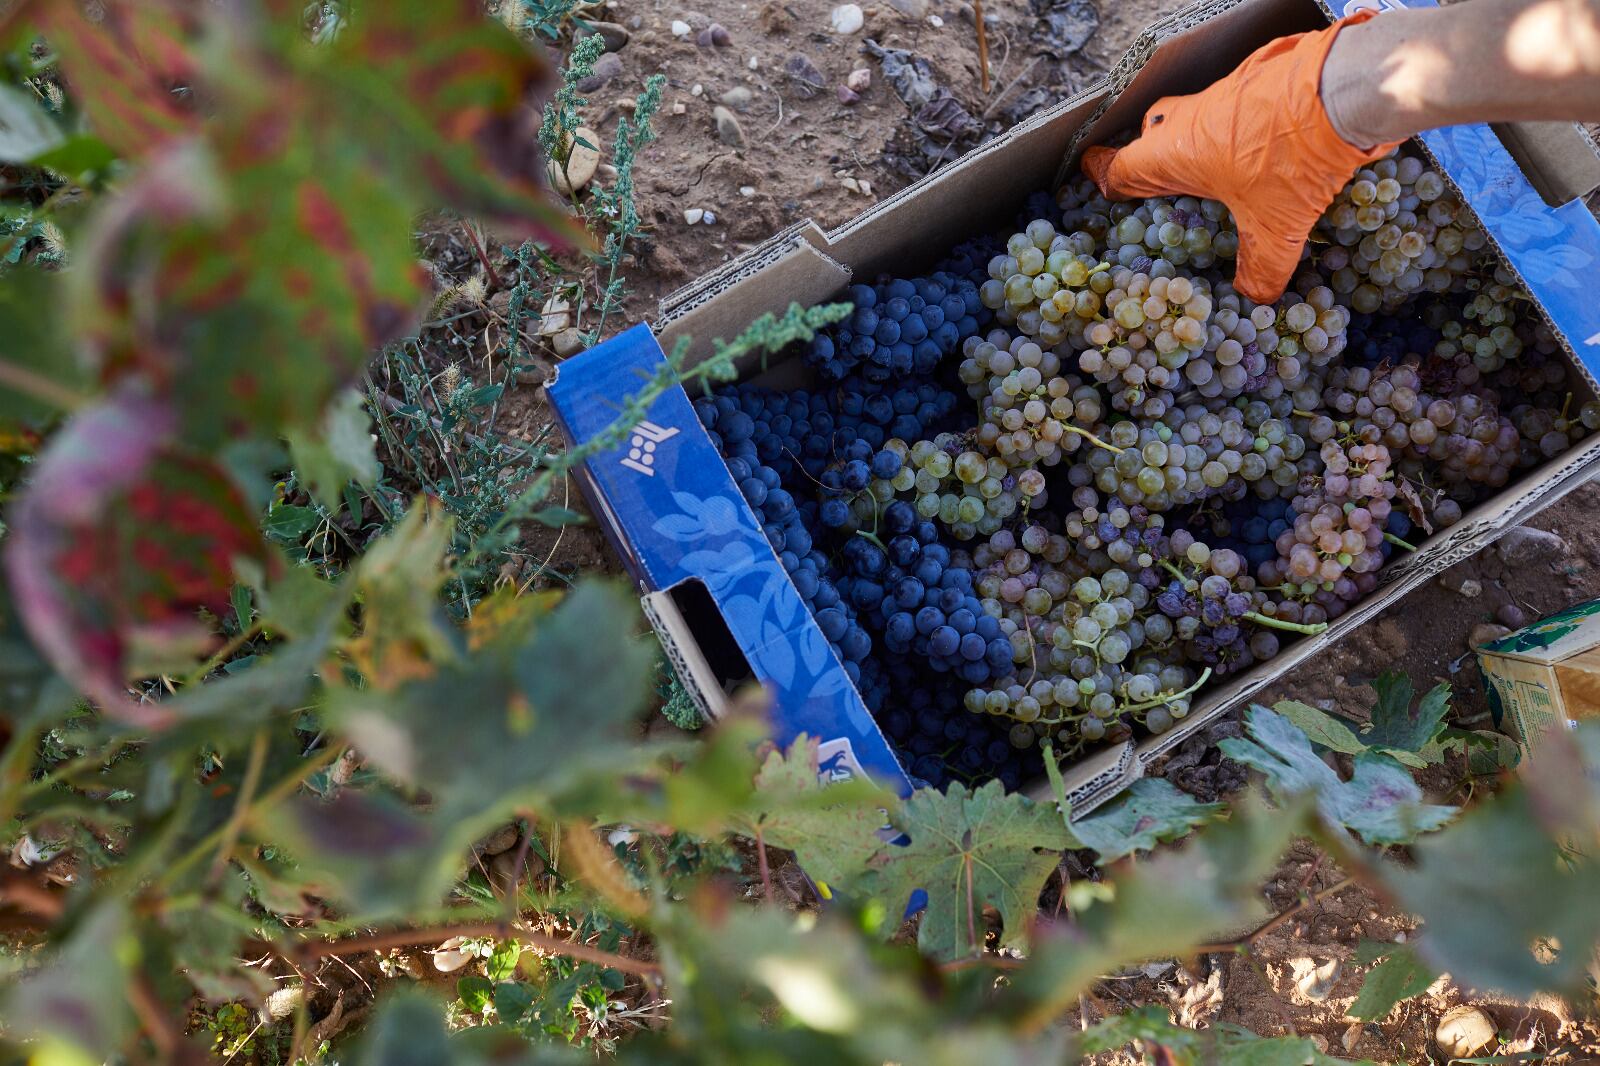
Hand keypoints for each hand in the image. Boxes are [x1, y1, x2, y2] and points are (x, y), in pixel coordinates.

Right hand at [1081, 13, 1400, 303]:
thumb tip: (1257, 299)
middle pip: (1150, 133)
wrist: (1344, 88)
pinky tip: (1260, 147)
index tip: (1093, 176)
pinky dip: (1235, 126)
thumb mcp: (1277, 226)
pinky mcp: (1258, 80)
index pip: (1119, 166)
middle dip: (1148, 154)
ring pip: (1191, 114)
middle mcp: (1189, 119)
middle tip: (1159, 178)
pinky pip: (1231, 104)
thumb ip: (1262, 267)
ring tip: (1213, 170)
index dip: (1103, 175)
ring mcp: (1223, 94)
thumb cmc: (1292, 157)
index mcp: (1173, 154)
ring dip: (1195, 138)